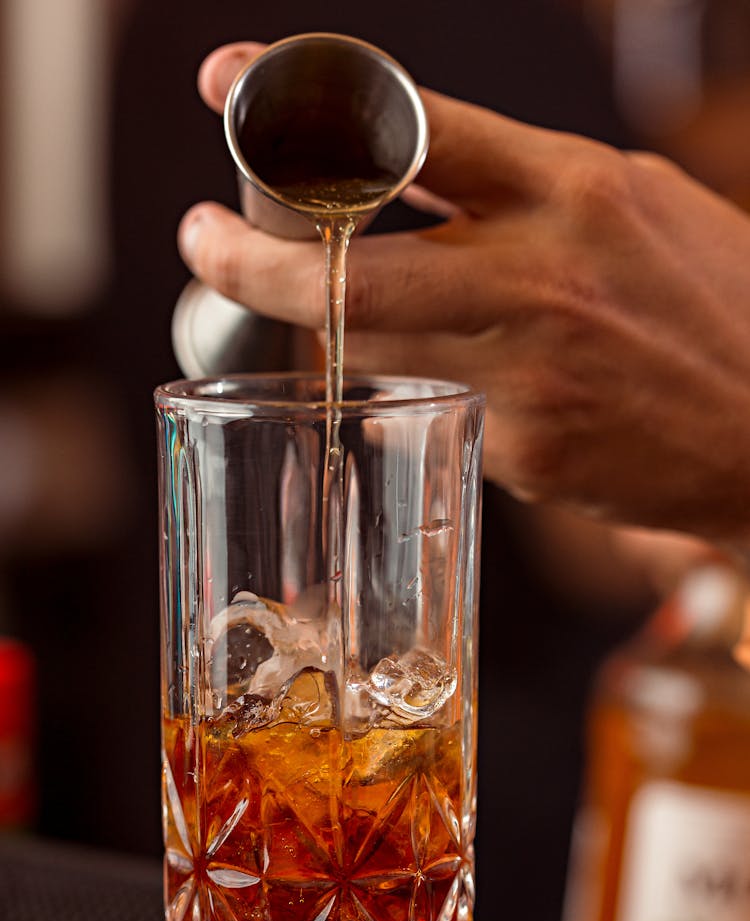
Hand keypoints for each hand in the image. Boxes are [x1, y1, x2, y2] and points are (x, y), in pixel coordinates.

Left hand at [178, 43, 749, 544]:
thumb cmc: (714, 306)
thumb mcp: (633, 206)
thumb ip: (519, 190)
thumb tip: (412, 174)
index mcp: (573, 191)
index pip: (411, 127)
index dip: (300, 98)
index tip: (229, 87)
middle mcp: (541, 280)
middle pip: (354, 273)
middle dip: (257, 266)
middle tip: (204, 244)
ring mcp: (528, 377)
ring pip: (380, 353)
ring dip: (340, 333)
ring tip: (357, 314)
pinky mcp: (523, 453)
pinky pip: (446, 414)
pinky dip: (450, 396)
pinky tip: (515, 392)